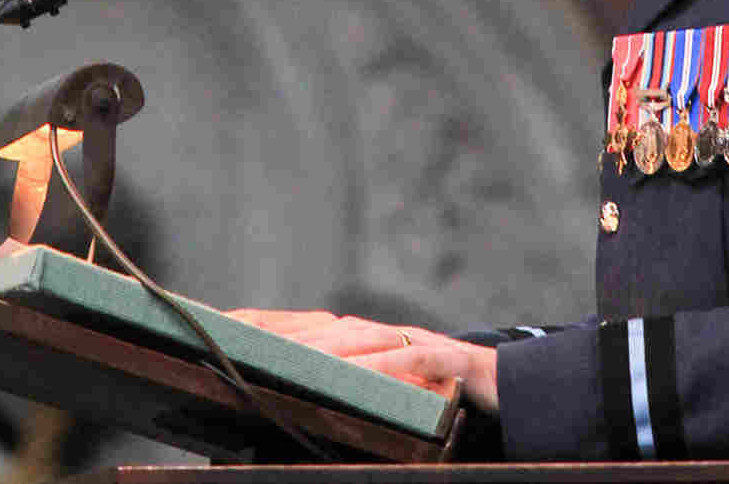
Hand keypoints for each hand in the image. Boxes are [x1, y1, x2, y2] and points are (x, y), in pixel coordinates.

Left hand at [225, 310, 497, 413]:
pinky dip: (381, 363)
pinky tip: (355, 370)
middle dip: (276, 329)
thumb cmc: (442, 392)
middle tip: (233, 333)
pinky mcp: (444, 358)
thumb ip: (349, 394)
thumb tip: (297, 402)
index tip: (219, 327)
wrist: (508, 383)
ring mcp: (412, 342)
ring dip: (317, 343)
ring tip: (278, 353)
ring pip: (358, 339)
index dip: (263, 325)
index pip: (304, 330)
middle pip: (320, 327)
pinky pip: (408, 359)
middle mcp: (383, 335)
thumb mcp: (387, 396)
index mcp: (364, 343)